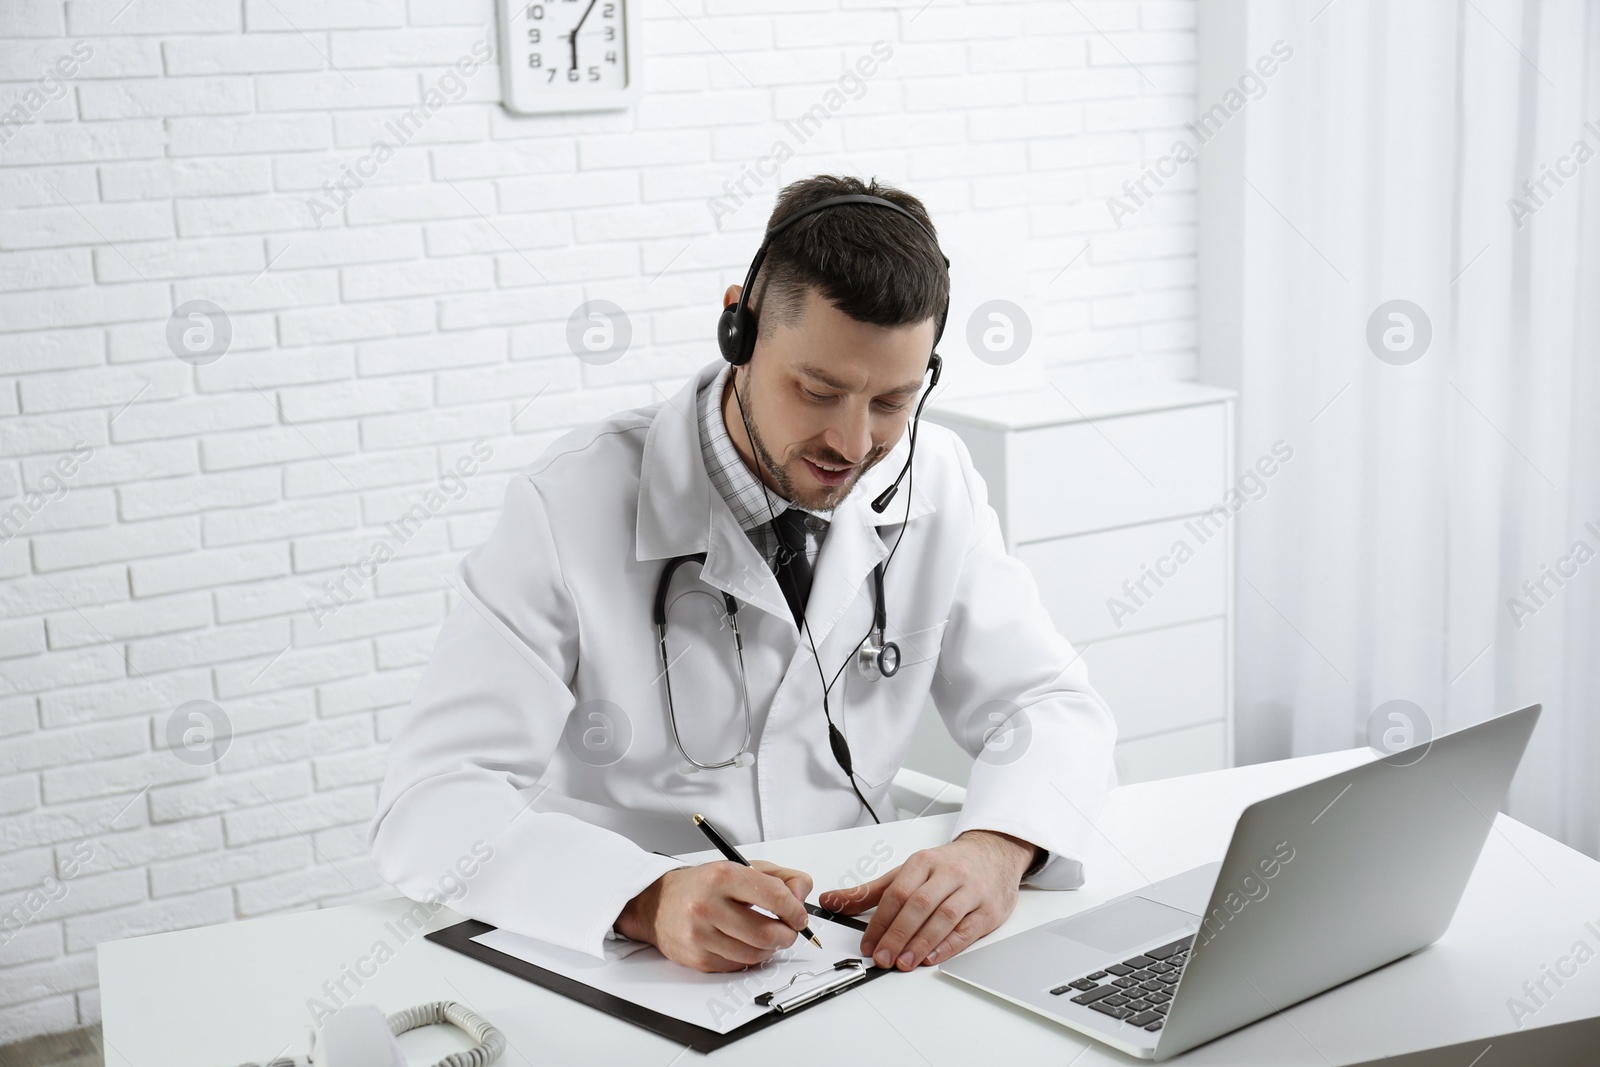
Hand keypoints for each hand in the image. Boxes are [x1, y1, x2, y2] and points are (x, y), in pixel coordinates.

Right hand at [615, 859, 813, 972]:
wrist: (657, 904)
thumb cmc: (702, 885)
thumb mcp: (741, 868)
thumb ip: (779, 877)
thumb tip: (802, 894)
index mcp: (722, 876)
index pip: (773, 896)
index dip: (795, 910)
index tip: (799, 916)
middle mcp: (708, 906)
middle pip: (766, 932)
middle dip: (787, 935)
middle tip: (788, 931)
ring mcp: (700, 935)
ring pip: (754, 954)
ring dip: (770, 949)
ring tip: (768, 937)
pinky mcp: (697, 959)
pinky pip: (737, 966)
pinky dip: (749, 958)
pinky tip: (745, 944)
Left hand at [817, 830, 1034, 970]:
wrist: (994, 853)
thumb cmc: (948, 865)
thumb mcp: (908, 871)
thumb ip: (870, 891)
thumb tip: (833, 900)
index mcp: (924, 862)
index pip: (897, 893)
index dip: (879, 921)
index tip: (868, 944)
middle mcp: (948, 874)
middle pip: (918, 905)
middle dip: (897, 934)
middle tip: (883, 958)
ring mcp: (971, 891)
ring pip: (943, 918)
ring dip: (921, 943)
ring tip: (903, 962)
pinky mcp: (989, 910)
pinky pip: (967, 930)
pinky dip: (948, 946)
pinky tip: (931, 958)